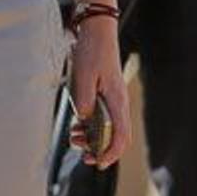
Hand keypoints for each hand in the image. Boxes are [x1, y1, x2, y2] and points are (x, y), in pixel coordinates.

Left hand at [68, 19, 130, 168]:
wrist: (96, 32)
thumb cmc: (92, 52)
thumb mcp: (83, 77)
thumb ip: (83, 100)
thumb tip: (83, 120)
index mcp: (117, 101)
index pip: (120, 136)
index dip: (111, 153)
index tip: (98, 163)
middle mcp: (118, 103)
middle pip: (117, 137)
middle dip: (101, 150)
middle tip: (85, 156)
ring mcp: (113, 100)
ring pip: (108, 129)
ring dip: (94, 139)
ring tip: (76, 139)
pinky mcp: (105, 96)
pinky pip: (101, 118)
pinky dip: (90, 127)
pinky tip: (77, 126)